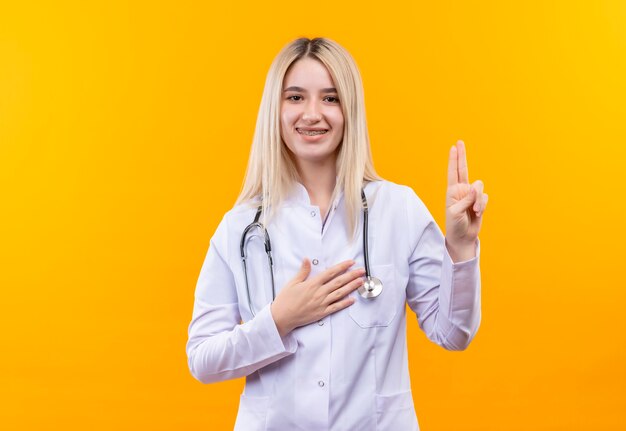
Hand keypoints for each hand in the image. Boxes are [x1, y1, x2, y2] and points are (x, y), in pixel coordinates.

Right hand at [270, 259, 364, 336]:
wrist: (282, 317)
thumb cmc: (286, 300)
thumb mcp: (293, 282)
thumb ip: (303, 271)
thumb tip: (307, 259)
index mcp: (312, 283)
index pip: (331, 272)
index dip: (342, 266)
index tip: (351, 263)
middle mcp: (319, 292)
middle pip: (339, 282)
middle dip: (352, 275)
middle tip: (362, 271)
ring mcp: (321, 303)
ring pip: (340, 293)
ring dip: (351, 287)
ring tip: (360, 282)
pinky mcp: (322, 313)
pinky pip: (336, 307)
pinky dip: (345, 303)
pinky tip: (352, 300)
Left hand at [445, 140, 487, 259]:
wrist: (463, 236)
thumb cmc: (454, 225)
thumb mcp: (456, 212)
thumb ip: (466, 199)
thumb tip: (475, 188)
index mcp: (452, 191)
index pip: (453, 172)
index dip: (453, 160)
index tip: (453, 147)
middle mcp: (461, 190)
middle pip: (464, 169)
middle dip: (462, 156)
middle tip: (460, 142)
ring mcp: (471, 195)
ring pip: (480, 187)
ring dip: (478, 200)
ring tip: (474, 210)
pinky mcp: (480, 201)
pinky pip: (485, 197)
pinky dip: (483, 205)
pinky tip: (478, 213)